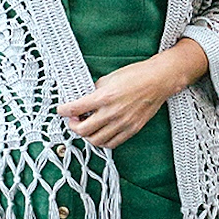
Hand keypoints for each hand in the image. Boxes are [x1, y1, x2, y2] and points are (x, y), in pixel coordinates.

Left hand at [57, 58, 174, 148]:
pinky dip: (102, 141)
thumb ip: (95, 90)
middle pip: (82, 130)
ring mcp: (122, 123)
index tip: (61, 110)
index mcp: (104, 97)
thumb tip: (85, 98)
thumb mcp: (109, 78)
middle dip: (73, 126)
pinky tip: (100, 133)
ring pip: (96, 140)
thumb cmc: (136, 75)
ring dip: (86, 135)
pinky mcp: (131, 129)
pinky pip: (111, 143)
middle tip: (73, 120)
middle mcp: (112, 112)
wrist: (158, 80)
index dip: (63, 111)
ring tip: (86, 127)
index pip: (76, 108)